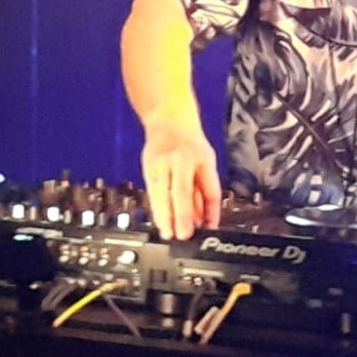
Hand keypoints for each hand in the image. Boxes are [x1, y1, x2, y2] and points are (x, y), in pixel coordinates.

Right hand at [139, 111, 221, 240]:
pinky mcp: (148, 166)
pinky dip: (156, 207)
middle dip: (181, 215)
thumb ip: (205, 191)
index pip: (208, 188)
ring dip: (165, 215)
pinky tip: (159, 220)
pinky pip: (152, 191)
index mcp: (202, 159)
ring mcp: (162, 162)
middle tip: (182, 235)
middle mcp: (180, 160)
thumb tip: (204, 220)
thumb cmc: (191, 146)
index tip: (207, 228)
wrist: (168, 121)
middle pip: (181, 191)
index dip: (209, 210)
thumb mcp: (206, 164)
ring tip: (168, 232)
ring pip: (162, 193)